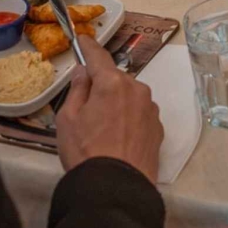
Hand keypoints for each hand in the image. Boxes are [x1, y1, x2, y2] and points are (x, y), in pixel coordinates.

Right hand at [56, 40, 162, 184]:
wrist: (116, 188)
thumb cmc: (86, 152)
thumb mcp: (68, 119)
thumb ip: (77, 90)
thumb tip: (84, 72)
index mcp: (112, 83)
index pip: (98, 56)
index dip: (88, 46)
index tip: (82, 38)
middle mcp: (137, 89)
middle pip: (115, 79)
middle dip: (102, 85)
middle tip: (86, 106)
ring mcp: (151, 109)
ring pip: (129, 96)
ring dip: (118, 103)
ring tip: (103, 128)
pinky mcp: (158, 129)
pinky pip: (140, 114)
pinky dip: (130, 119)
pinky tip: (119, 137)